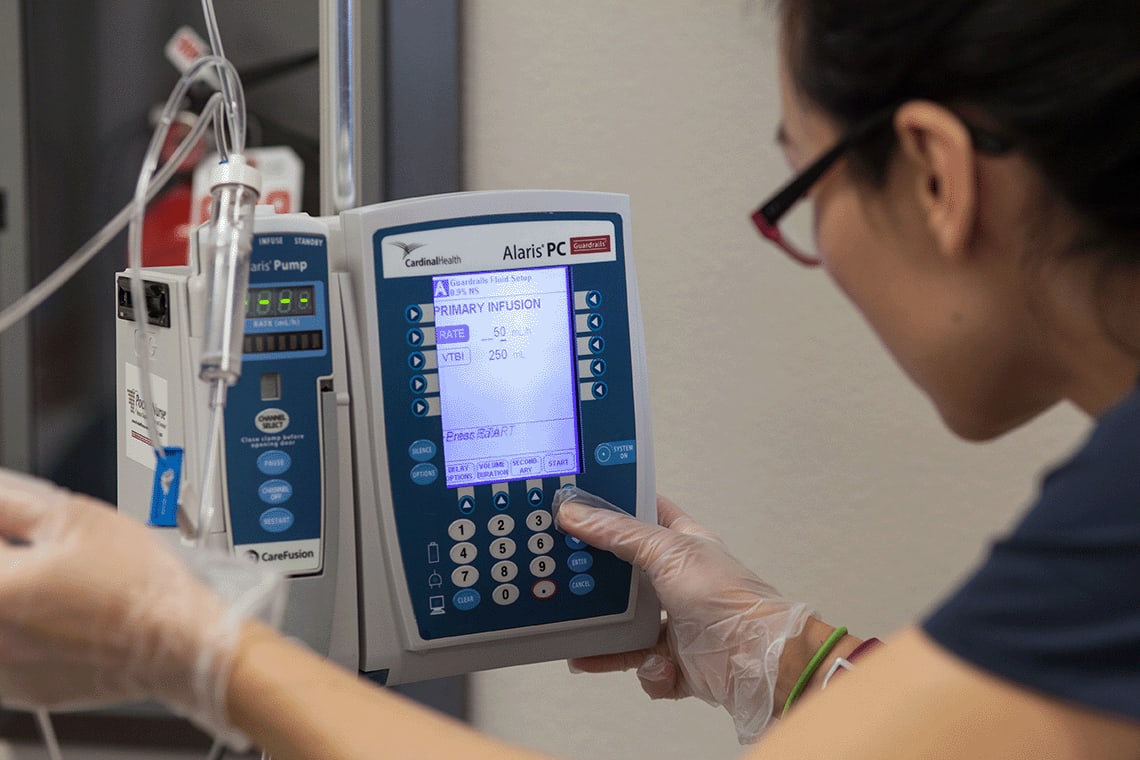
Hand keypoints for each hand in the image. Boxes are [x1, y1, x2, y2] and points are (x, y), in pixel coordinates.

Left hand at [0, 468, 282, 747]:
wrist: (183, 642)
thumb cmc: (142, 587)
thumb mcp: (79, 518)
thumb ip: (15, 501)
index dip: (7, 525)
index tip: (19, 523)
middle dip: (13, 557)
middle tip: (42, 546)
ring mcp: (3, 669)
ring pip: (1, 614)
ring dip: (17, 592)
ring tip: (60, 580)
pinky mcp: (24, 687)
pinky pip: (8, 648)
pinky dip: (25, 627)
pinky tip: (62, 613)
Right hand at [554, 492, 812, 742]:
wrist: (755, 658)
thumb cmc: (726, 595)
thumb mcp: (668, 551)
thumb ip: (619, 533)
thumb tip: (576, 512)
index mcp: (682, 544)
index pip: (645, 515)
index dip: (616, 508)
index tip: (581, 506)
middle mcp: (677, 581)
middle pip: (626, 574)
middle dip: (599, 580)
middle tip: (567, 579)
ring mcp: (676, 622)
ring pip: (627, 626)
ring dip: (608, 636)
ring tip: (581, 640)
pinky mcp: (676, 661)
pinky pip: (644, 666)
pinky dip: (646, 671)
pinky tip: (655, 665)